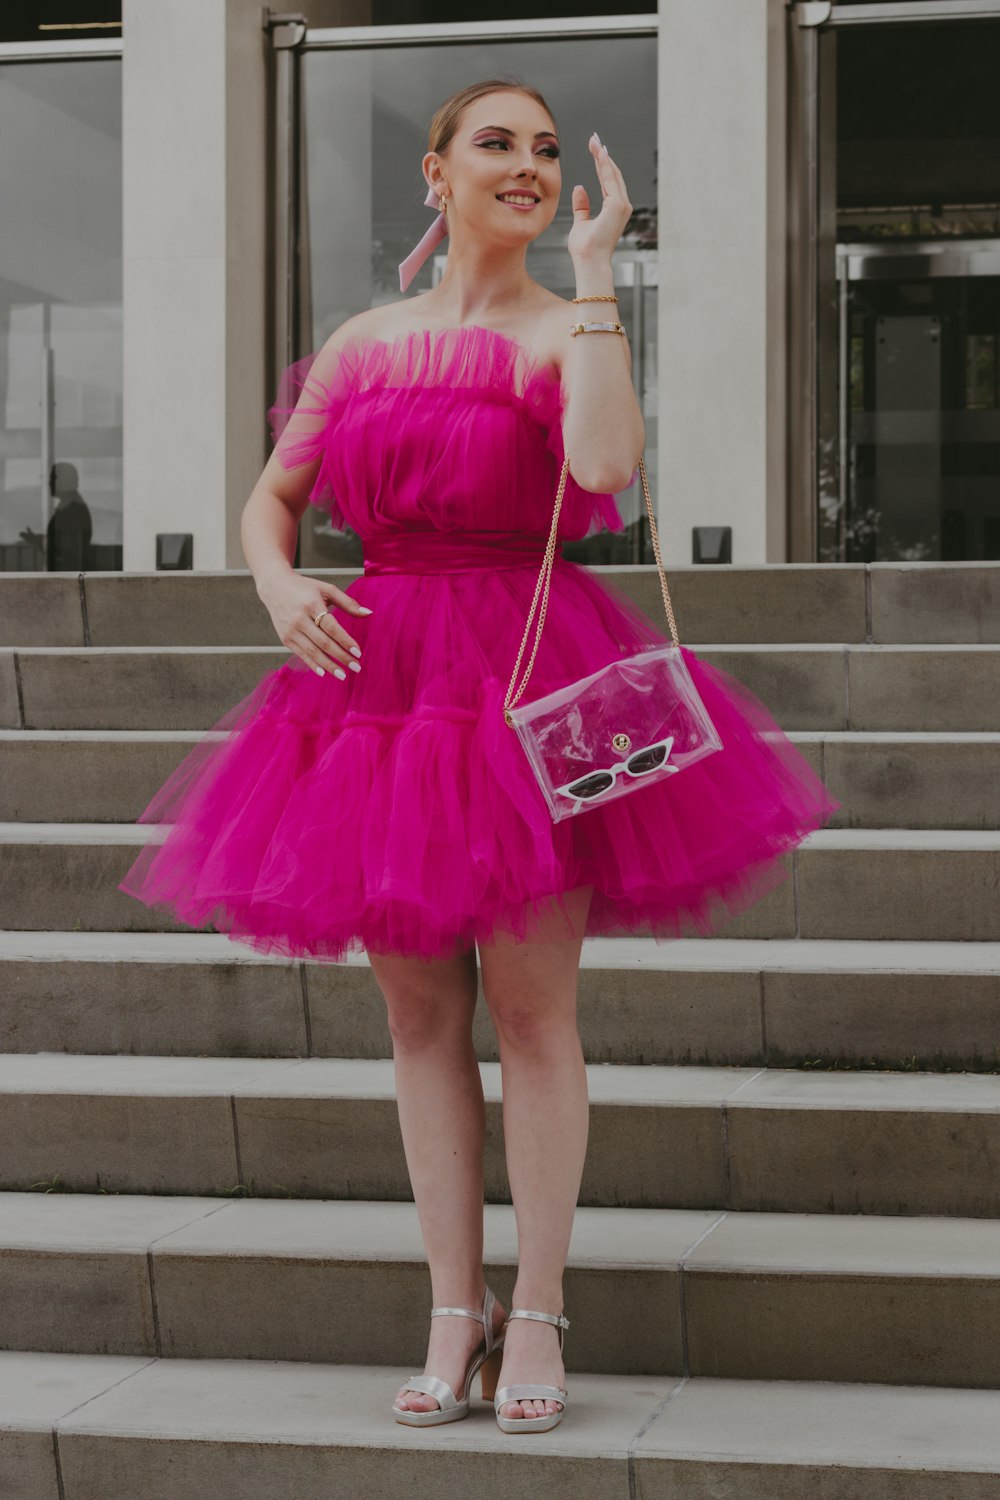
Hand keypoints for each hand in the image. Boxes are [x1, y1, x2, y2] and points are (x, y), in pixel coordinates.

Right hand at [258, 570, 368, 678]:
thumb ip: (348, 603)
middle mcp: (299, 618)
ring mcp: (291, 630)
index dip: (345, 640)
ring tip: (343, 675)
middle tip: (356, 667)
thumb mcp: (326, 589)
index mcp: (311, 604)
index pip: (331, 627)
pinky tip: (324, 673)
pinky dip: (312, 665)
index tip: (358, 652)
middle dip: (341, 657)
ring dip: (329, 665)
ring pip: (312, 652)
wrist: (275, 587)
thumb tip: (368, 614)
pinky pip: (301, 654)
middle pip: (323, 642)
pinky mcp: (285, 638)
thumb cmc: (305, 588)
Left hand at [567, 133, 632, 265]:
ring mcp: (621, 205)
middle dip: (602, 156)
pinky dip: (604, 165)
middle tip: (594, 138)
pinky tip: (598, 153)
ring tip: (595, 141)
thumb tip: (579, 188)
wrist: (589, 261)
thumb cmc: (585, 249)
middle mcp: (621, 205)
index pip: (607, 181)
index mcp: (613, 209)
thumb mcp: (581, 223)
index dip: (600, 164)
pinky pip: (610, 179)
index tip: (594, 149)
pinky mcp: (617, 205)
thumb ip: (581, 206)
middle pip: (612, 174)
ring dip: (603, 156)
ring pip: (612, 174)